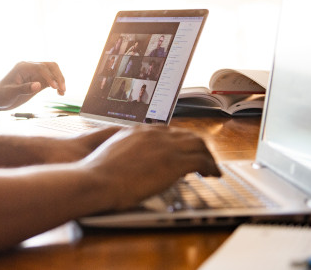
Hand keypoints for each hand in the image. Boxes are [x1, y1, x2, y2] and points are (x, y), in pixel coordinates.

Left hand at [0, 61, 65, 112]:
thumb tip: (38, 85)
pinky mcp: (37, 81)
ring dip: (59, 80)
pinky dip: (57, 85)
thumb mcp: (10, 93)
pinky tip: (60, 93)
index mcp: (22, 67)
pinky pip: (51, 79)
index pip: (40, 67)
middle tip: (62, 89)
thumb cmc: (0, 95)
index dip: (49, 76)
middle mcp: (30, 67)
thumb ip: (24, 88)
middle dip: (58, 76)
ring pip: (52, 71)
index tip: (54, 87)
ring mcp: (34, 73)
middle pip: (50, 66)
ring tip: (62, 92)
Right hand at [81, 126, 220, 209]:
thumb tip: (134, 159)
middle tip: (203, 158)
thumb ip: (127, 150)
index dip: (180, 140)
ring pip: (198, 145)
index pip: (168, 131)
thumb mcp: (113, 153)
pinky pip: (201, 161)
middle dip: (198, 147)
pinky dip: (211, 167)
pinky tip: (212, 174)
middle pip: (186, 134)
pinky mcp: (174, 162)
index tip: (184, 149)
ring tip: (212, 167)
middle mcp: (153, 134)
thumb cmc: (99, 172)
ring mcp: (165, 146)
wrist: (97, 179)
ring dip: (208, 156)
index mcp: (138, 131)